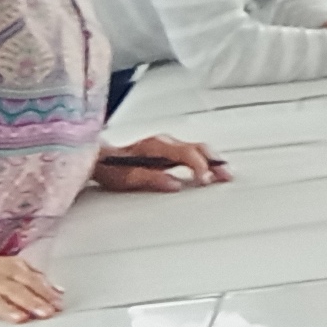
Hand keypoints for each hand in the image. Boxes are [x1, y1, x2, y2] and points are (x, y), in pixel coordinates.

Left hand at [92, 135, 228, 191]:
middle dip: (214, 162)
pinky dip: (206, 160)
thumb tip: (174, 184)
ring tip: (224, 174)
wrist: (100, 159)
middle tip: (226, 176)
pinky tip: (212, 169)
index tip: (205, 180)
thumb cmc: (112, 167)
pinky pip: (193, 152)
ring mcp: (168, 145)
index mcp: (157, 146)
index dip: (199, 166)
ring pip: (198, 149)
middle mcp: (165, 142)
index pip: (187, 153)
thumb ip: (151, 179)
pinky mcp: (169, 151)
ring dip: (213, 161)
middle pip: (198, 148)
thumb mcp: (128, 178)